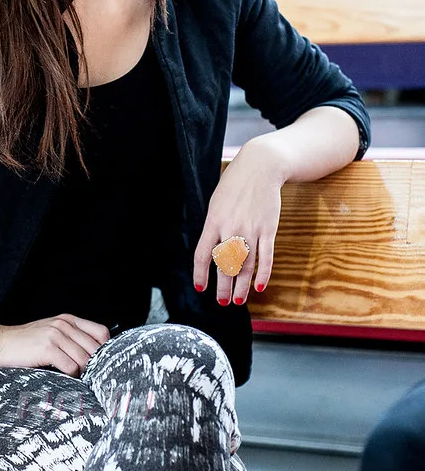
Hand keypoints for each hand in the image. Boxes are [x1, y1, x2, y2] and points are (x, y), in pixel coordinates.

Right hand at [0, 314, 110, 376]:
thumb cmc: (23, 343)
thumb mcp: (50, 333)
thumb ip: (70, 339)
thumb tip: (92, 356)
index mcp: (68, 320)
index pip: (101, 333)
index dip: (104, 349)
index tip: (99, 362)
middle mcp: (64, 325)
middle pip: (95, 348)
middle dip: (94, 365)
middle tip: (87, 376)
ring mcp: (56, 335)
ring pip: (85, 359)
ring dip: (82, 373)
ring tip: (73, 377)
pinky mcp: (47, 348)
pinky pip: (71, 367)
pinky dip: (70, 376)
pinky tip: (61, 376)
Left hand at [192, 139, 284, 304]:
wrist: (260, 168)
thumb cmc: (235, 186)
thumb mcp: (216, 204)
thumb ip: (213, 227)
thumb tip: (212, 252)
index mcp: (213, 222)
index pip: (203, 255)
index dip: (201, 275)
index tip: (201, 289)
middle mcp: (231, 228)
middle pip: (225, 266)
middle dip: (223, 288)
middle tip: (222, 302)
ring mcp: (251, 230)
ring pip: (246, 266)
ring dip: (242, 286)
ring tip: (238, 300)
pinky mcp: (268, 229)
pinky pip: (266, 257)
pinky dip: (263, 274)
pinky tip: (259, 286)